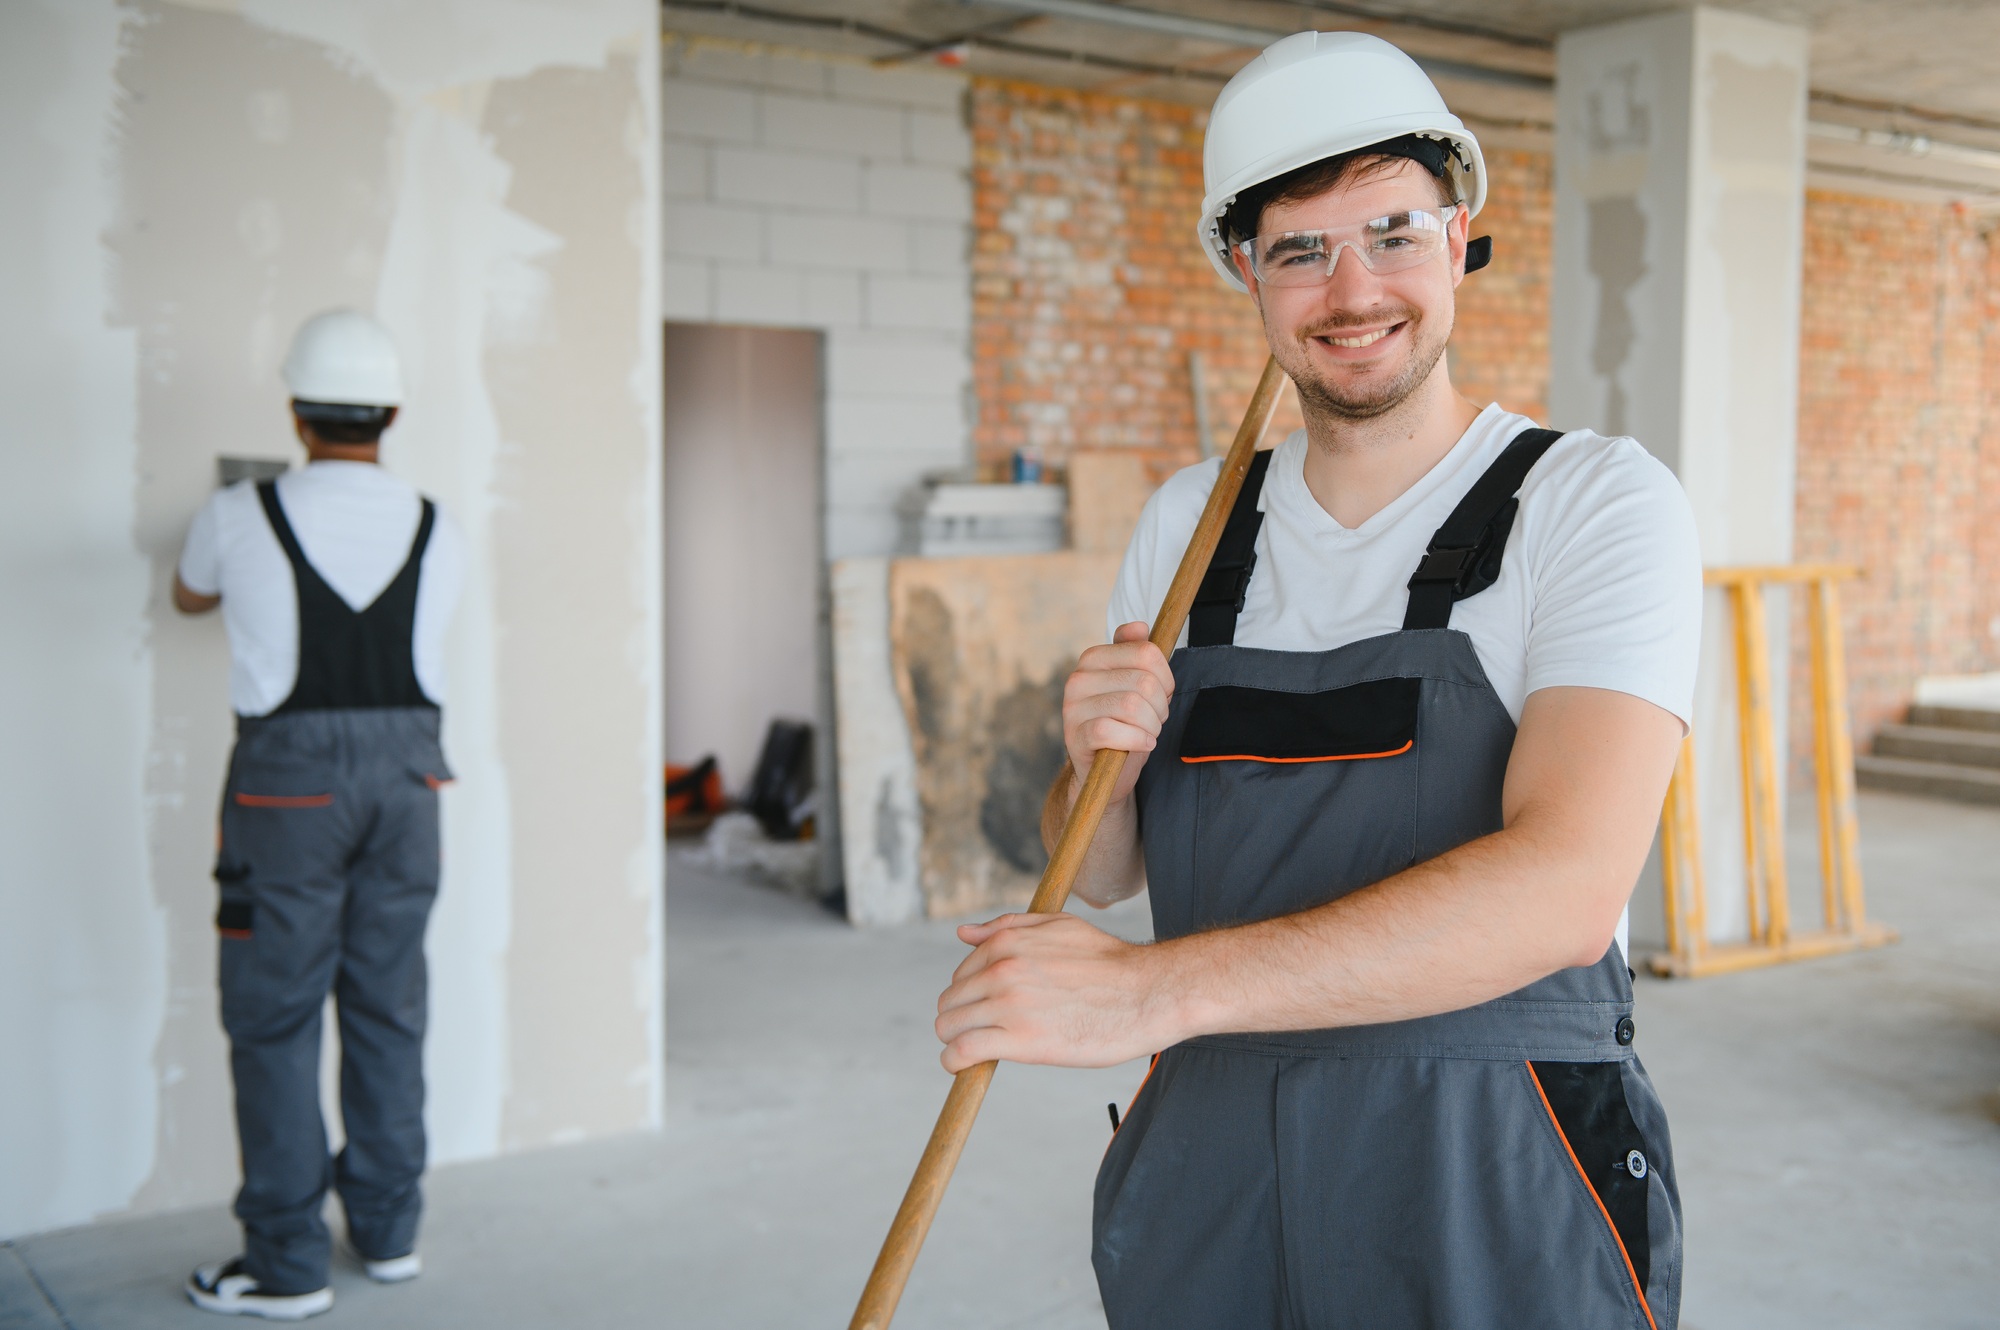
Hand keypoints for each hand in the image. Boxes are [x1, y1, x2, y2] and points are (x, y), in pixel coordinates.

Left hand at [934, 913, 1177, 1071]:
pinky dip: (954, 1062)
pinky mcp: (1021, 1042)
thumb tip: (963, 933)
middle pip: (950, 1002)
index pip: (961, 975)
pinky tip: (962, 1067)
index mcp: (1008, 944)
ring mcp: (1010, 1006)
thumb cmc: (1109, 962)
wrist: (1148, 994)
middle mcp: (1002, 971)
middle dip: (961, 1019)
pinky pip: (963, 1053)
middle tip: (984, 1033)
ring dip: (955, 1041)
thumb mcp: (1059, 926)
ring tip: (974, 1051)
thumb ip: (1007, 927)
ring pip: (949, 1028)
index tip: (987, 1011)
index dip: (971, 996)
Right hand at [1062, 621, 1174, 804]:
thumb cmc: (1125, 723)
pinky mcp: (1075, 736)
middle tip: (1155, 719)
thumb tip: (1139, 626)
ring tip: (1147, 732)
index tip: (1162, 694)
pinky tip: (1142, 744)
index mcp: (1092, 659)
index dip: (1166, 677)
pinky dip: (1137, 740)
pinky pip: (1111, 730)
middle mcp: (1078, 679)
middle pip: (1143, 682)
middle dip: (1160, 706)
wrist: (1105, 768)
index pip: (1145, 652)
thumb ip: (1136, 652)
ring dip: (1152, 726)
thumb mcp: (1135, 685)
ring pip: (1132, 706)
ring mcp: (1072, 708)